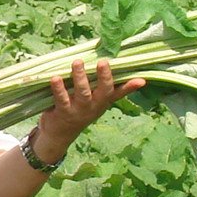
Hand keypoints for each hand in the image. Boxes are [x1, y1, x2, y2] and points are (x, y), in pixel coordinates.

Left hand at [30, 59, 144, 164]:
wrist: (59, 135)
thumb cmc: (80, 110)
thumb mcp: (97, 101)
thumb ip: (110, 88)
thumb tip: (138, 78)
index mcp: (103, 101)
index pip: (119, 92)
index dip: (130, 87)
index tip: (140, 80)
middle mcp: (94, 106)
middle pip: (103, 91)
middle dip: (104, 77)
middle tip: (103, 62)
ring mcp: (79, 110)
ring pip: (82, 92)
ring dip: (80, 77)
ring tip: (77, 62)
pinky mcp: (63, 112)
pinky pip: (61, 98)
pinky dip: (58, 88)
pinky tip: (55, 78)